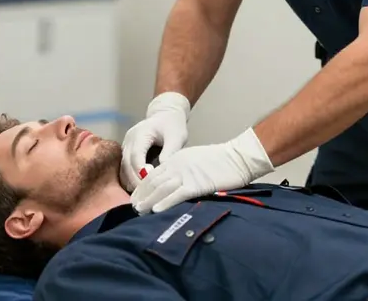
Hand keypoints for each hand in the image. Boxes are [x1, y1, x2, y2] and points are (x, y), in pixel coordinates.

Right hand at [120, 92, 190, 191]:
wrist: (166, 114)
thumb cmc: (172, 125)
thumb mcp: (176, 136)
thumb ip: (170, 151)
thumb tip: (163, 169)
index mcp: (140, 134)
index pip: (135, 155)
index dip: (141, 170)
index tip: (151, 182)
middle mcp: (129, 140)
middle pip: (127, 164)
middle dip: (136, 181)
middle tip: (148, 195)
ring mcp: (125, 146)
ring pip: (123, 169)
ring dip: (132, 182)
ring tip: (145, 195)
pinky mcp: (127, 152)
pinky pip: (125, 169)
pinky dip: (131, 180)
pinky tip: (141, 190)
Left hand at [130, 127, 273, 213]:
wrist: (236, 157)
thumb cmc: (219, 161)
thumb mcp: (195, 161)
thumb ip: (182, 170)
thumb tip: (172, 185)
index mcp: (177, 158)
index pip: (154, 174)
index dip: (142, 187)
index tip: (135, 198)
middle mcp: (177, 164)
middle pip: (154, 181)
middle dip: (141, 195)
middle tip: (131, 207)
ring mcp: (186, 174)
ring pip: (161, 188)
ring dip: (148, 200)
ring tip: (138, 211)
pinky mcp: (196, 184)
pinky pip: (177, 194)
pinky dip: (165, 202)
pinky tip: (156, 210)